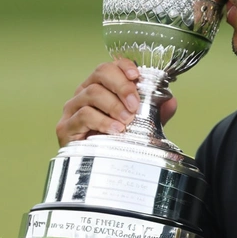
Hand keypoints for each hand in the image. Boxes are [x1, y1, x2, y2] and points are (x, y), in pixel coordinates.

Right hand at [56, 59, 177, 146]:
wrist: (96, 171)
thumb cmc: (116, 142)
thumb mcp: (141, 125)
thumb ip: (156, 112)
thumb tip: (171, 101)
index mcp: (101, 87)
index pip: (110, 65)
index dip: (124, 66)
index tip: (137, 76)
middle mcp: (84, 92)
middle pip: (101, 73)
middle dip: (122, 86)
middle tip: (135, 105)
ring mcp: (73, 109)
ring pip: (92, 92)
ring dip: (114, 105)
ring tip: (127, 121)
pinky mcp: (65, 127)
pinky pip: (84, 115)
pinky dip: (103, 121)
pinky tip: (115, 130)